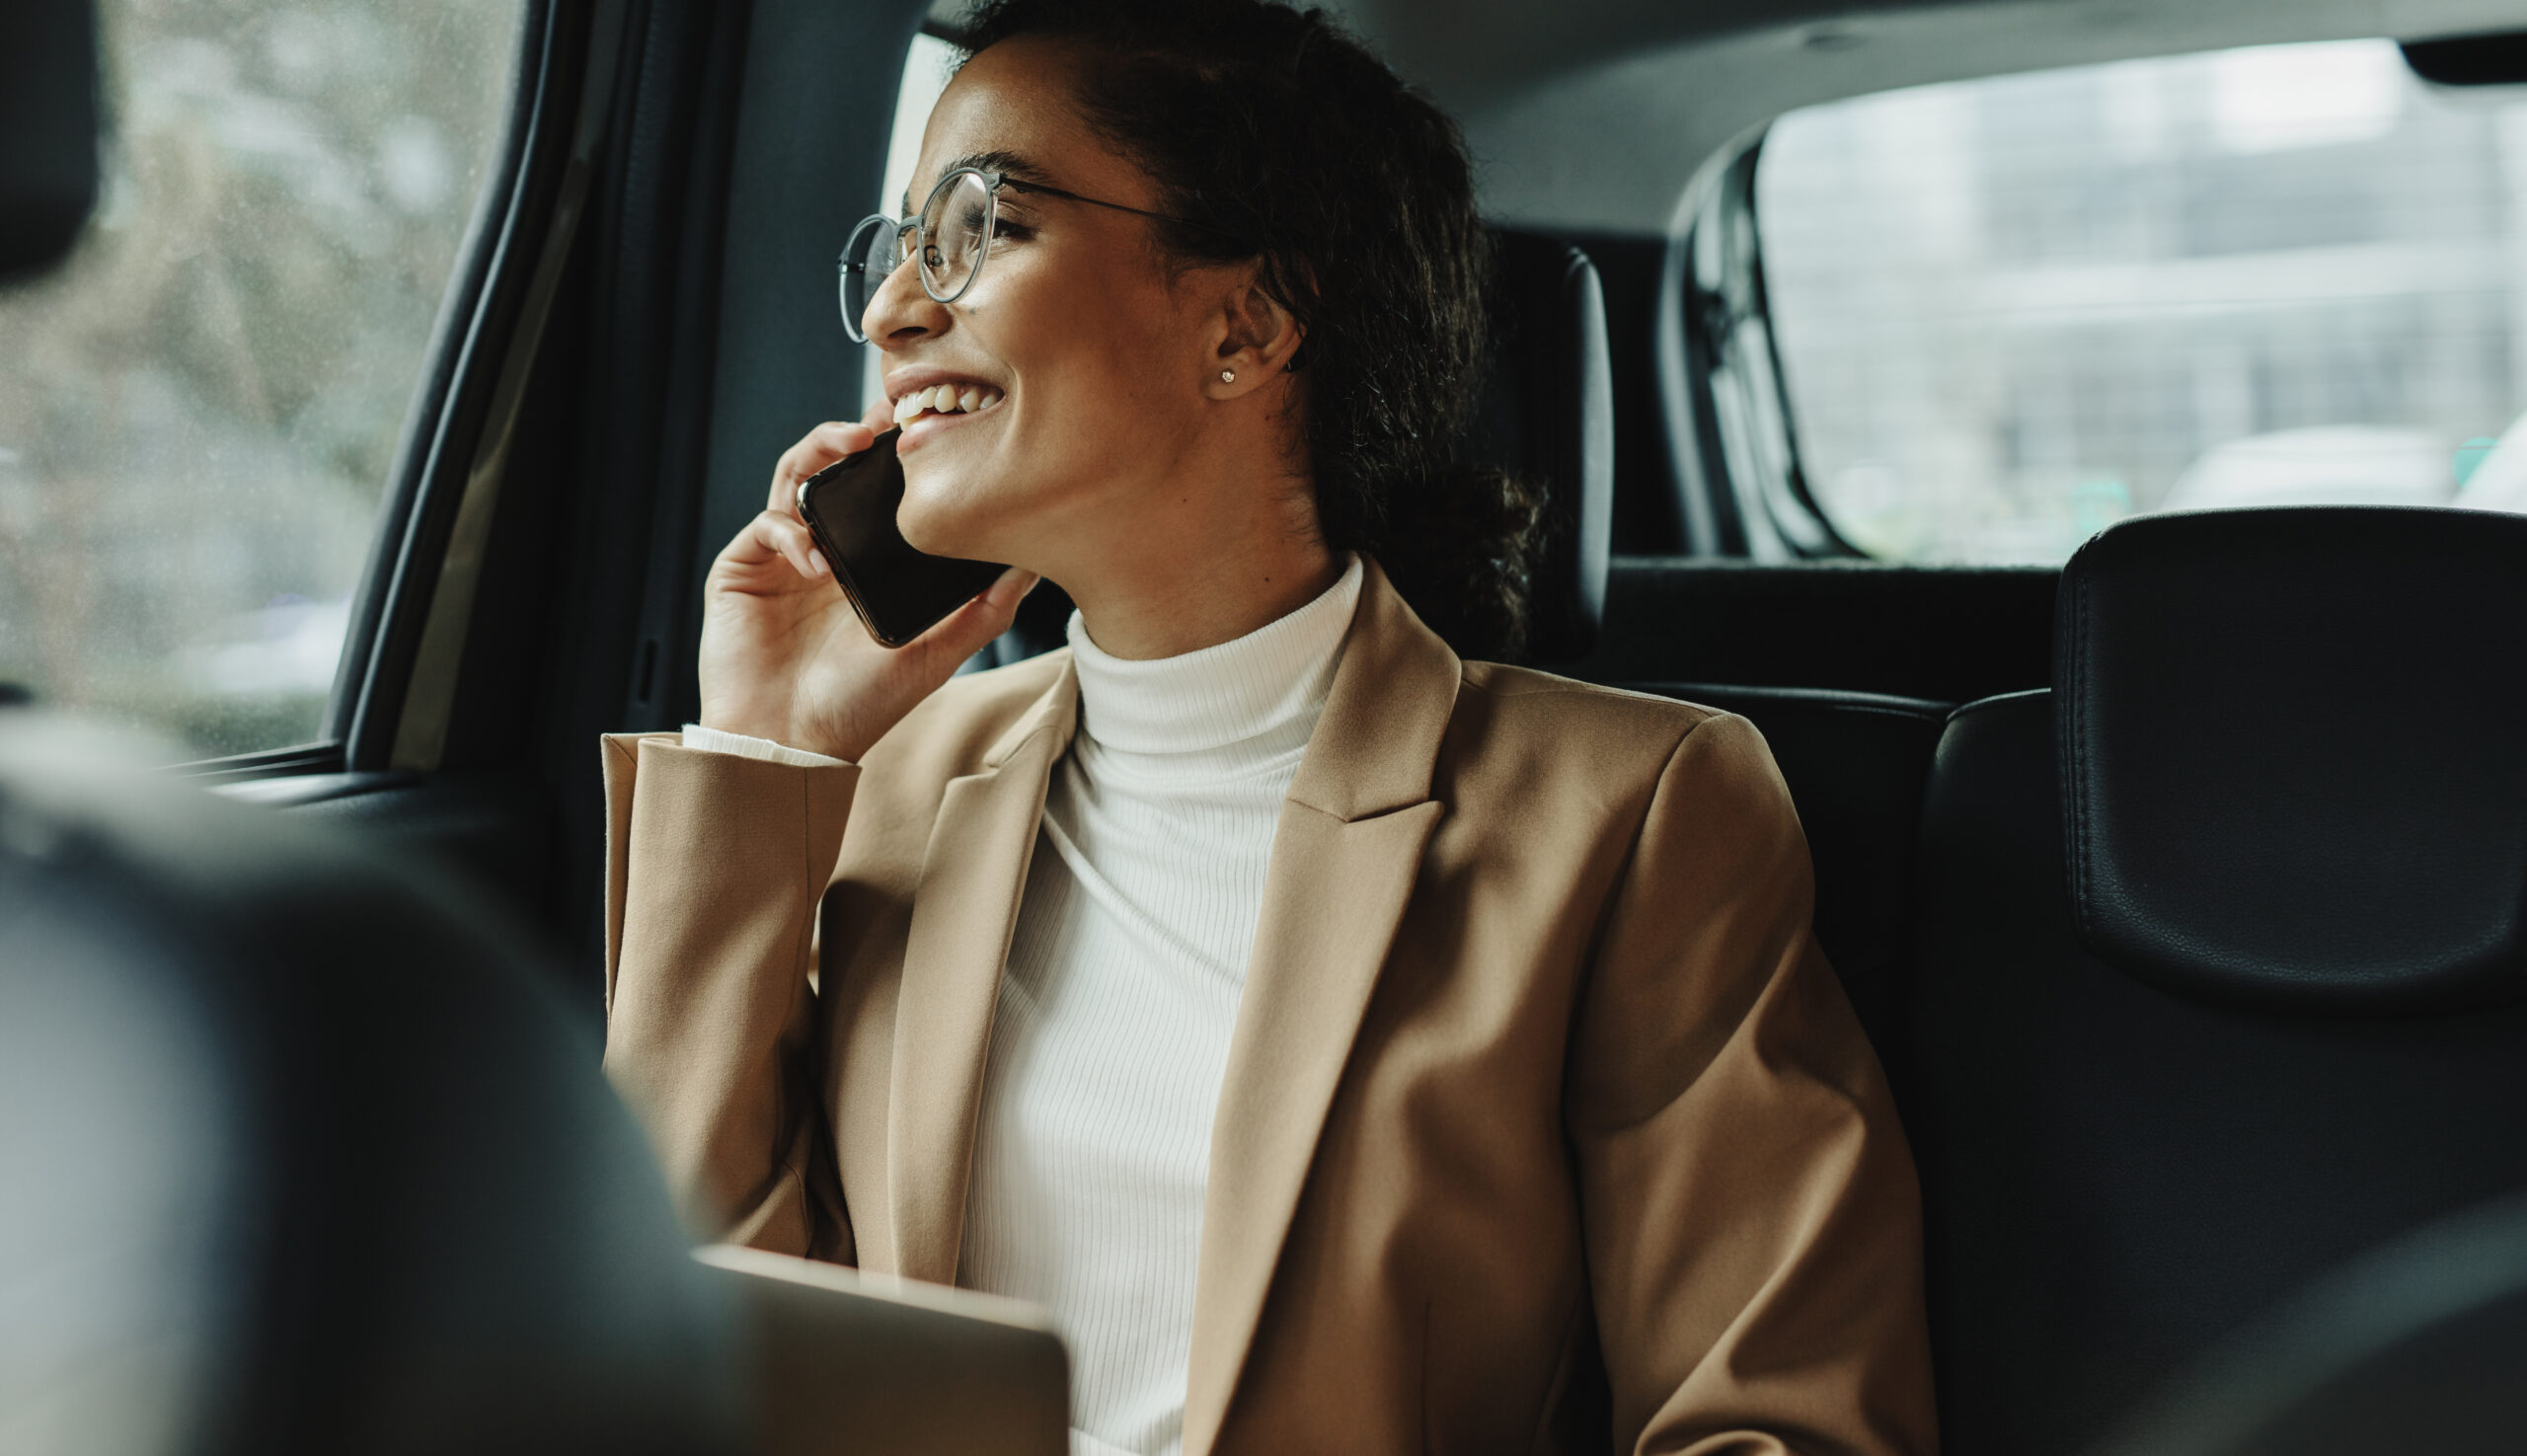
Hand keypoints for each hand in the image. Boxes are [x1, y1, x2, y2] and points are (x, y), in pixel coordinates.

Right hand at [696, 402, 1037, 761]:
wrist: (793, 744)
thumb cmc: (861, 708)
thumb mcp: (936, 655)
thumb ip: (983, 611)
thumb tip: (1032, 566)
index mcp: (869, 562)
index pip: (883, 490)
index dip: (901, 453)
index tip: (931, 420)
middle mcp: (827, 550)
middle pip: (836, 467)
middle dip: (857, 431)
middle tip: (886, 411)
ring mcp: (783, 556)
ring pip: (794, 477)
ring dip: (819, 451)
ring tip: (849, 443)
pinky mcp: (743, 569)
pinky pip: (767, 525)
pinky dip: (792, 531)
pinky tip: (815, 561)